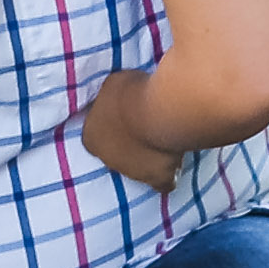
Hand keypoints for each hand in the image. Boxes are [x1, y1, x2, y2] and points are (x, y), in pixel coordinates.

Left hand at [75, 70, 180, 189]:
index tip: (124, 115)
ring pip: (140, 169)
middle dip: (129, 144)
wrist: (160, 111)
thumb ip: (113, 97)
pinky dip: (170, 174)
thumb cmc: (132, 92)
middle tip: (145, 127)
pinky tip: (177, 163)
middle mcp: (108, 160)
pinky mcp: (158, 179)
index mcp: (91, 137)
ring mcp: (133, 173)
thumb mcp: (114, 85)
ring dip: (149, 157)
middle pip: (117, 154)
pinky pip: (164, 182)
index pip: (96, 135)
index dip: (111, 125)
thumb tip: (119, 98)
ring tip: (164, 141)